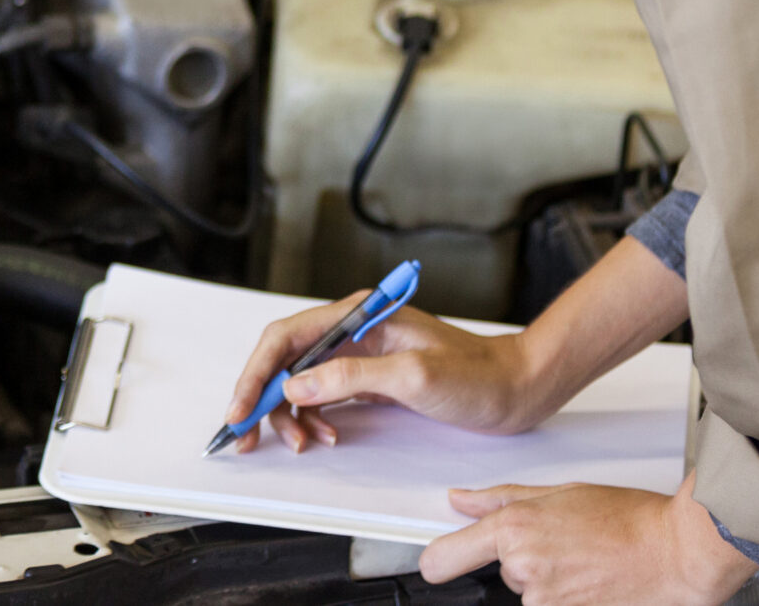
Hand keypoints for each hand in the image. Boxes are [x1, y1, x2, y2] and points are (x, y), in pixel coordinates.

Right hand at [220, 292, 548, 452]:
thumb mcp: (413, 376)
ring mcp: (361, 354)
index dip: (256, 374)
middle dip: (263, 398)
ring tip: (304, 443)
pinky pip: (324, 397)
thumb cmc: (478, 375)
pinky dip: (314, 420)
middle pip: (286, 360)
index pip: (286, 338)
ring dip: (291, 415)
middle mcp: (354, 330)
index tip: (240, 410)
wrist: (517, 388)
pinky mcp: (371, 379)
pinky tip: (324, 437)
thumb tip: (295, 386)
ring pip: (302, 383)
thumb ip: (350, 377)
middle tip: (248, 435)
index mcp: (358, 315)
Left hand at [418, 477, 758, 605]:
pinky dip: (569, 598)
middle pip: (505, 571)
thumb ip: (501, 499)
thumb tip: (460, 500)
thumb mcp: (559, 492)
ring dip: (552, 582)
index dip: (439, 562)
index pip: (447, 556)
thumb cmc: (629, 519)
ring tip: (588, 563)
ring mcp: (544, 601)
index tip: (437, 565)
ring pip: (531, 593)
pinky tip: (594, 582)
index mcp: (515, 529)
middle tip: (568, 545)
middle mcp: (523, 568)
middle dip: (530, 560)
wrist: (677, 552)